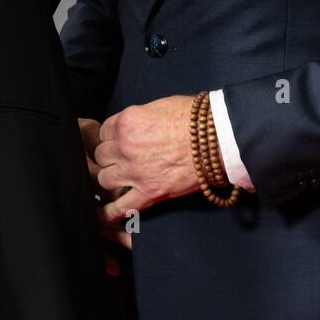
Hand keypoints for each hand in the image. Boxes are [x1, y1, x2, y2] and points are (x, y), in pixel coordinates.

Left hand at [93, 95, 200, 248]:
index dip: (112, 137)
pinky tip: (106, 213)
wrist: (218, 138)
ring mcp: (135, 172)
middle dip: (110, 156)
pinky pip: (122, 207)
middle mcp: (125, 147)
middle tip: (123, 157)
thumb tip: (131, 127)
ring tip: (120, 178)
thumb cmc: (194, 119)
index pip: (104, 132)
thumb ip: (137, 118)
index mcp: (127, 122)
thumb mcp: (159, 106)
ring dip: (111, 178)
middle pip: (101, 155)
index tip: (119, 141)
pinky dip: (111, 212)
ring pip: (104, 179)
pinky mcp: (150, 192)